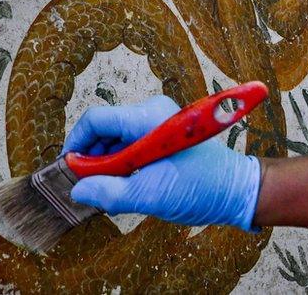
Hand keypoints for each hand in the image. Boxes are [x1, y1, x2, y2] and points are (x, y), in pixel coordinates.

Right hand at [62, 95, 260, 230]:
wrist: (237, 191)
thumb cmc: (202, 188)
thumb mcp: (150, 195)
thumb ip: (109, 193)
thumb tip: (78, 190)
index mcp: (148, 118)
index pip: (96, 120)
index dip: (77, 145)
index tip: (70, 169)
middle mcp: (151, 112)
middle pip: (104, 128)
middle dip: (92, 157)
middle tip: (89, 185)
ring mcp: (158, 121)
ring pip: (116, 137)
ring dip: (107, 162)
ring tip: (109, 188)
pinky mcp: (162, 133)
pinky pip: (130, 142)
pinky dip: (122, 161)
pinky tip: (124, 182)